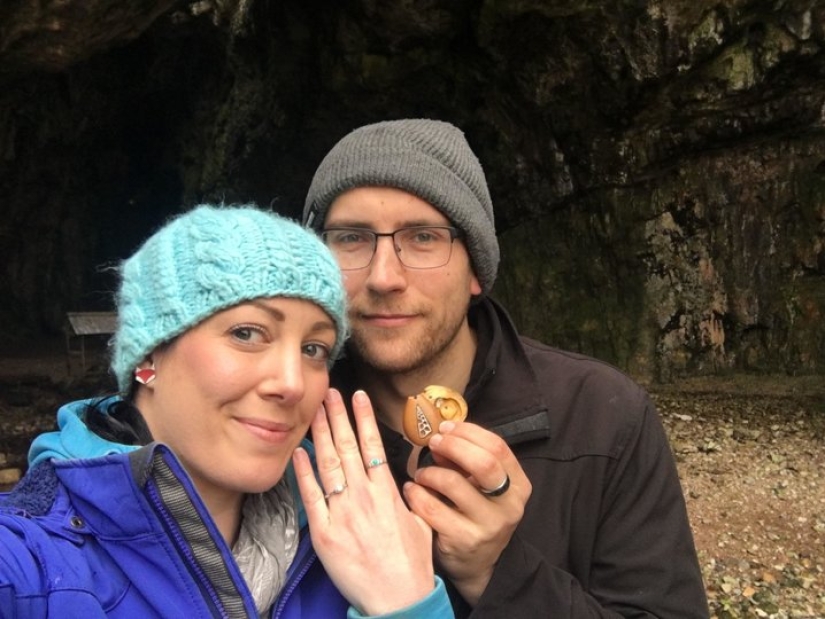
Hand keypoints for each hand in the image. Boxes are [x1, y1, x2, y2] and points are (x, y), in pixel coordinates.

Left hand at [292, 389, 435, 614]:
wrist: (397, 599)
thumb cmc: (412, 565)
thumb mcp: (421, 524)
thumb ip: (410, 501)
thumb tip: (404, 484)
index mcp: (388, 492)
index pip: (372, 445)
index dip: (363, 418)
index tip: (357, 396)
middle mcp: (364, 497)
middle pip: (347, 447)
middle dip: (337, 416)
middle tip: (328, 392)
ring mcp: (343, 513)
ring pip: (329, 464)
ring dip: (321, 434)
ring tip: (315, 410)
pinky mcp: (325, 533)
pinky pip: (311, 497)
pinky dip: (303, 473)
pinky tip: (298, 452)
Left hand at [403, 421, 531, 605]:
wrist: (478, 565)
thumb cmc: (476, 515)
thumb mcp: (481, 487)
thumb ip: (465, 462)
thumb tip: (440, 437)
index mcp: (519, 485)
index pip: (498, 447)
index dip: (468, 432)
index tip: (446, 428)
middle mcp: (509, 505)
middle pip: (483, 463)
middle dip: (452, 446)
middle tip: (433, 443)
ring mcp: (488, 525)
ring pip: (453, 483)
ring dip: (430, 472)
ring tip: (421, 474)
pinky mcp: (464, 540)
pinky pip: (432, 508)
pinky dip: (417, 494)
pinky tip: (412, 491)